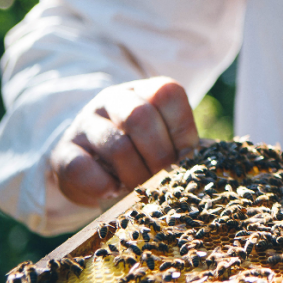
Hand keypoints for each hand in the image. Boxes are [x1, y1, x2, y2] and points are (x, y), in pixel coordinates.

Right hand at [49, 77, 198, 207]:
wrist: (89, 157)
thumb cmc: (140, 150)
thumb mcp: (165, 140)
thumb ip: (186, 146)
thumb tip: (219, 160)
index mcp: (145, 91)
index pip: (168, 94)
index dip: (183, 130)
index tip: (187, 159)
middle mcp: (113, 100)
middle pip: (140, 117)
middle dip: (160, 157)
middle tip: (165, 182)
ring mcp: (85, 122)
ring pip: (116, 145)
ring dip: (135, 176)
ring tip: (141, 191)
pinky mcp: (63, 151)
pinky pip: (81, 167)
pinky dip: (102, 186)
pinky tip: (113, 192)